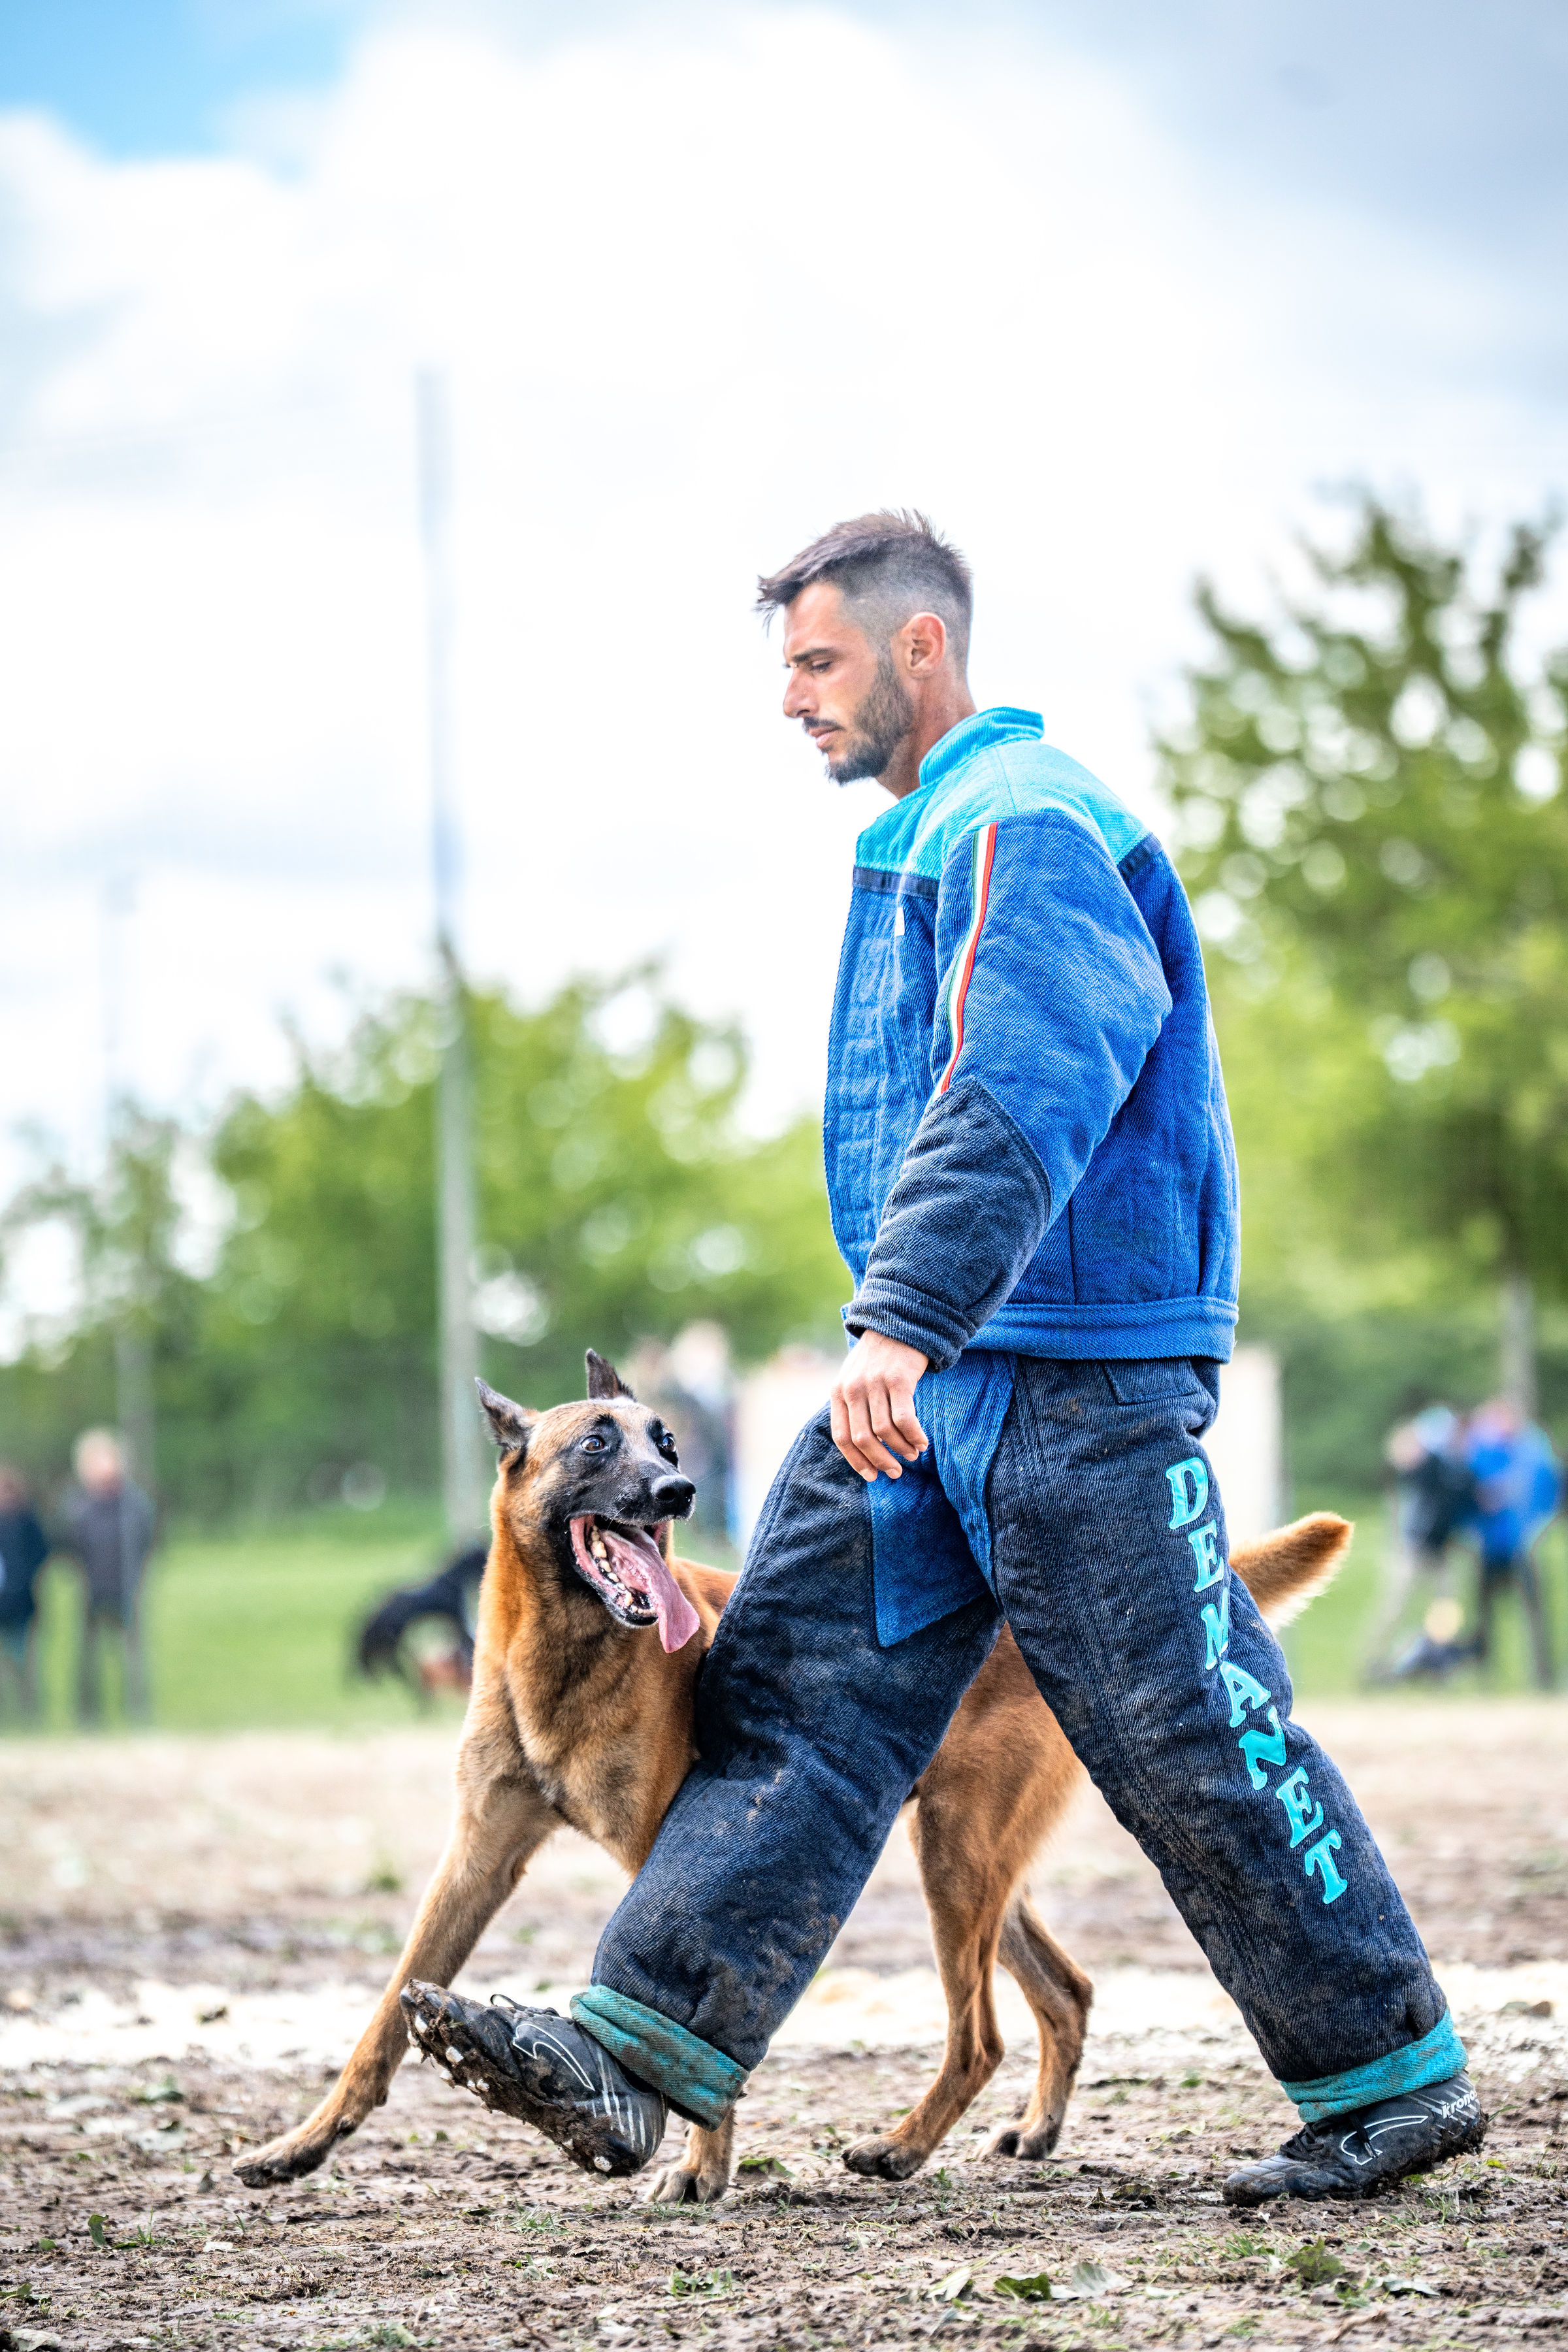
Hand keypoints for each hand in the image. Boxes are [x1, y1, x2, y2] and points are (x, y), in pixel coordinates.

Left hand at [830, 1332, 929, 1482]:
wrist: (898, 1322)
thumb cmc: (878, 1358)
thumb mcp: (854, 1378)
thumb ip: (852, 1406)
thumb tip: (864, 1446)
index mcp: (838, 1392)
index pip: (842, 1436)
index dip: (857, 1461)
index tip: (872, 1476)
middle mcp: (853, 1389)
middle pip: (863, 1439)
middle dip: (880, 1460)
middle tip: (895, 1472)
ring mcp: (875, 1384)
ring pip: (885, 1431)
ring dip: (901, 1449)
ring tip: (912, 1455)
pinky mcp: (898, 1380)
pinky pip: (905, 1419)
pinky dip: (914, 1436)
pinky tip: (922, 1443)